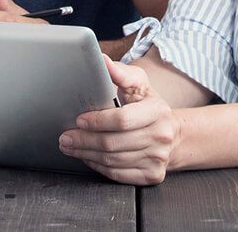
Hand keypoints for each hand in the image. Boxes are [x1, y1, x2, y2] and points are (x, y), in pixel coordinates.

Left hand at [60, 55, 181, 184]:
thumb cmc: (149, 105)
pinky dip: (98, 166)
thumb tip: (102, 61)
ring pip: (112, 160)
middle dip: (84, 140)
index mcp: (158, 111)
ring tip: (70, 146)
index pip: (122, 119)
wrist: (172, 134)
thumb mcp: (139, 84)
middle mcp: (161, 136)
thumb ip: (120, 73)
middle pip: (113, 143)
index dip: (97, 121)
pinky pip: (117, 174)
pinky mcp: (152, 175)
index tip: (79, 119)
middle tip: (65, 136)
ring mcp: (158, 158)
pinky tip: (88, 157)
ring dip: (86, 154)